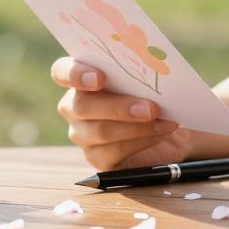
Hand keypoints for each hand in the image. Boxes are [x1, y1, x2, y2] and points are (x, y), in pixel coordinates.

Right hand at [52, 57, 192, 169]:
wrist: (167, 124)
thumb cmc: (154, 92)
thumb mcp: (150, 78)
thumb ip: (142, 71)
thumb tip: (154, 70)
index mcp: (81, 77)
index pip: (61, 72)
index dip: (74, 74)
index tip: (99, 78)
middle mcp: (74, 106)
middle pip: (82, 106)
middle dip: (118, 107)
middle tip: (150, 108)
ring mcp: (83, 134)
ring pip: (101, 131)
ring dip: (137, 126)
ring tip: (164, 122)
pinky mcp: (97, 158)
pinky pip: (114, 152)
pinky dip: (142, 141)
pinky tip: (160, 134)